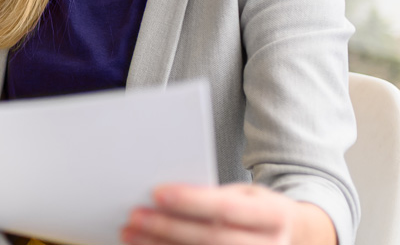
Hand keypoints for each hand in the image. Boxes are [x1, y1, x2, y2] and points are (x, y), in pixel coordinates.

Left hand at [121, 183, 335, 244]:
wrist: (299, 240)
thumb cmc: (261, 213)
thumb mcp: (250, 196)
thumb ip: (216, 197)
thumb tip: (164, 194)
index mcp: (276, 216)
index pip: (227, 208)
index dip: (191, 201)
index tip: (157, 192)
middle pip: (212, 239)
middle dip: (168, 227)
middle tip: (135, 215)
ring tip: (131, 233)